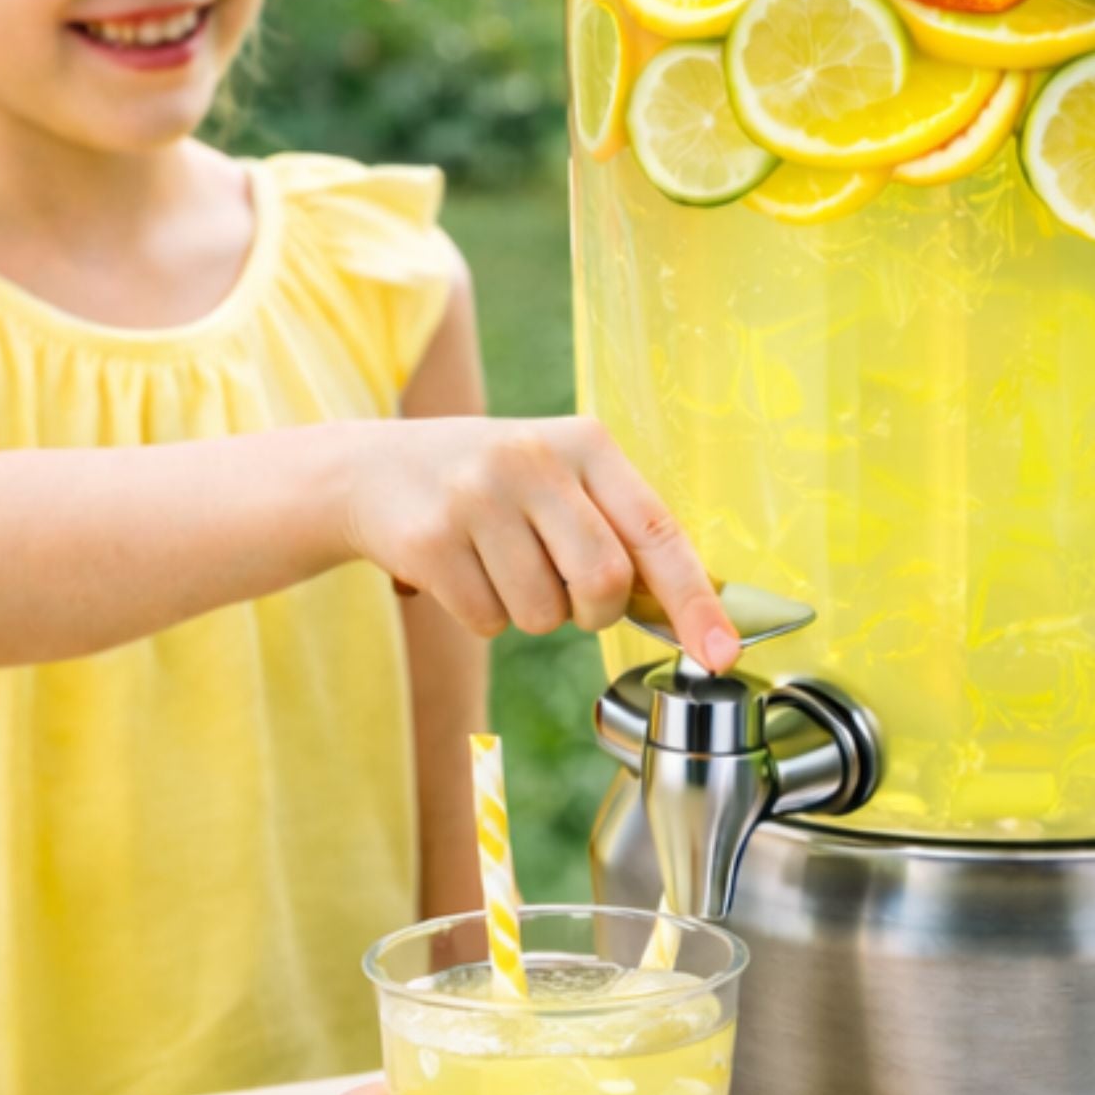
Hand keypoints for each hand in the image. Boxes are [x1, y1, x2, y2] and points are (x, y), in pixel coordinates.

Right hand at [343, 414, 740, 672]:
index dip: (695, 600)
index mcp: (584, 442)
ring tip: (498, 564)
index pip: (657, 531)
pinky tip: (461, 570)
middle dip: (592, 610)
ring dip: (529, 613)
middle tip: (565, 592)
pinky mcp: (431, 539)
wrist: (371, 467)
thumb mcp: (559, 476)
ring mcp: (477, 496)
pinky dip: (481, 615)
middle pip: (603, 581)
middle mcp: (533, 458)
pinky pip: (487, 622)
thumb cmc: (491, 484)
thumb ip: (620, 528)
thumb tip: (692, 616)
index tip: (722, 652)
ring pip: (542, 613)